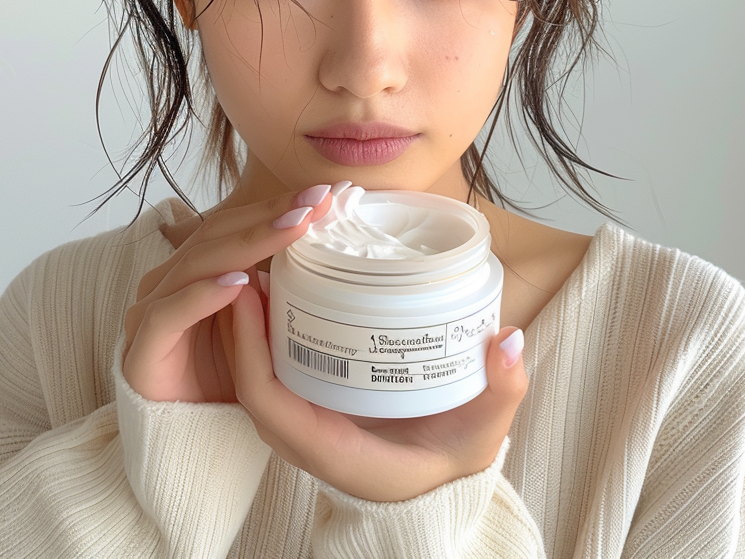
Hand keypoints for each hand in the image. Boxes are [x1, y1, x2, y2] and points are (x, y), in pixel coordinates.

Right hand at [121, 185, 334, 402]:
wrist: (188, 441)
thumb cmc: (226, 378)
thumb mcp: (260, 325)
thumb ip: (275, 287)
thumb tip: (324, 247)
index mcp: (195, 269)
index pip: (236, 223)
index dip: (277, 206)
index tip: (323, 195)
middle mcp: (168, 280)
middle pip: (219, 233)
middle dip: (270, 215)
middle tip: (316, 202)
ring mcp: (149, 311)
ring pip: (198, 263)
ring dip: (247, 243)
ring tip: (292, 229)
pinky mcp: (141, 348)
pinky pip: (171, 312)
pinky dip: (204, 295)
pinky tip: (239, 284)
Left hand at [225, 283, 527, 501]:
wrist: (443, 483)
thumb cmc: (456, 457)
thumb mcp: (485, 428)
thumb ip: (502, 389)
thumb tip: (508, 340)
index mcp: (335, 450)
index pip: (268, 401)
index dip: (248, 347)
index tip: (246, 292)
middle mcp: (308, 441)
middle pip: (248, 382)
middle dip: (237, 325)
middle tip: (247, 260)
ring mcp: (305, 425)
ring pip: (255, 376)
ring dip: (245, 326)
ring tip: (255, 265)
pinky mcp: (312, 408)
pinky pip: (272, 373)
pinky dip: (263, 334)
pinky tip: (274, 290)